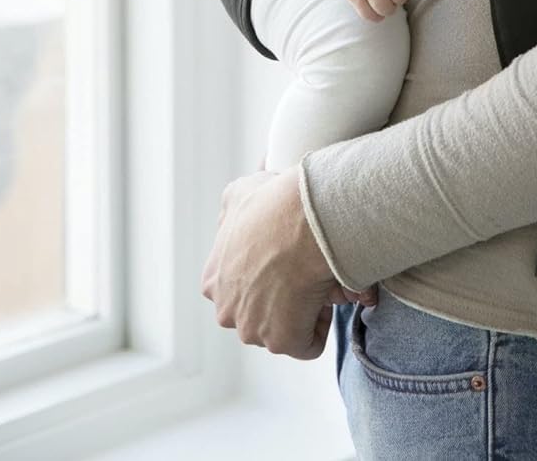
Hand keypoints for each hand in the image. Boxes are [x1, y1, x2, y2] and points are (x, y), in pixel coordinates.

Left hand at [200, 168, 376, 357]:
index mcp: (212, 281)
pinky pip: (307, 343)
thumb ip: (232, 205)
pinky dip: (320, 325)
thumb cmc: (273, 205)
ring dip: (301, 310)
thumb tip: (240, 197)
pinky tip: (323, 297)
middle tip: (303, 269)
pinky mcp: (281, 343)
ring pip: (282, 327)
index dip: (265, 273)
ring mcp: (251, 331)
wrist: (301, 221)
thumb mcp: (240, 192)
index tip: (284, 257)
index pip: (238, 287)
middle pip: (258, 313)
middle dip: (281, 297)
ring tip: (315, 279)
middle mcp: (226, 311)